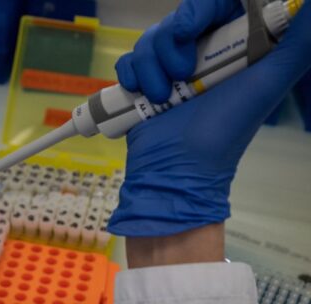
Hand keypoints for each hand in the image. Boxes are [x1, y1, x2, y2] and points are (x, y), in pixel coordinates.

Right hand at [108, 0, 310, 236]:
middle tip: (181, 73)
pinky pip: (129, 58)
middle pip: (179, 17)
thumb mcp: (267, 83)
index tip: (193, 27)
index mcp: (235, 47)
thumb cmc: (223, 131)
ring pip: (151, 37)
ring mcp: (170, 69)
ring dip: (151, 66)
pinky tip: (141, 95)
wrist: (175, 169)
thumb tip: (308, 7)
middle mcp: (203, 54)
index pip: (218, 4)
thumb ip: (297, 43)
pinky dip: (131, 75)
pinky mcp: (142, 83)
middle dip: (172, 42)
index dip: (202, 7)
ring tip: (161, 97)